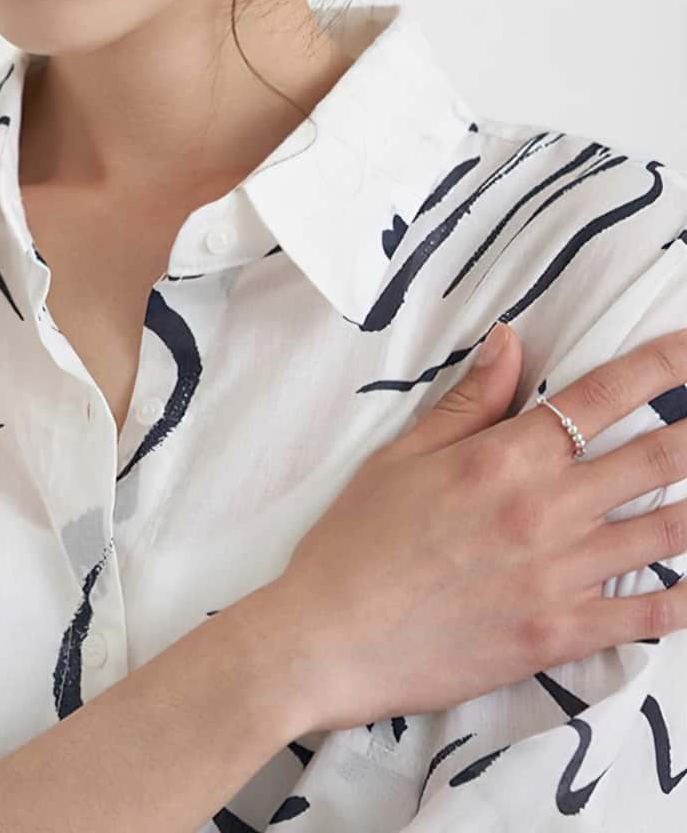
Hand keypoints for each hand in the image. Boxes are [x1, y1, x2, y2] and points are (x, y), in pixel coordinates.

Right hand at [266, 321, 686, 732]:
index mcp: (503, 458)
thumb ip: (467, 402)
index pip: (603, 396)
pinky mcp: (560, 635)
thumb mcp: (399, 458)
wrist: (330, 638)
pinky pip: (649, 616)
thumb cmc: (355, 541)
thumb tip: (511, 342)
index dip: (663, 364)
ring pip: (668, 530)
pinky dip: (684, 598)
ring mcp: (560, 577)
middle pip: (658, 457)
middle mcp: (545, 510)